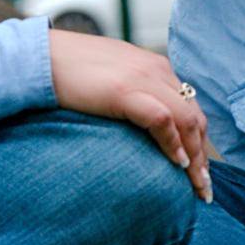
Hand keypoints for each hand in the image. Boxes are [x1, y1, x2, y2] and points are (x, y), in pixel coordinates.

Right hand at [48, 29, 212, 201]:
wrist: (41, 57)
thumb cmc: (71, 72)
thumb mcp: (112, 79)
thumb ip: (132, 93)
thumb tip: (141, 123)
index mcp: (154, 66)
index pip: (190, 107)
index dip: (198, 141)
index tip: (199, 170)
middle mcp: (155, 69)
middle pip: (194, 117)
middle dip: (203, 155)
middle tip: (203, 187)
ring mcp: (142, 78)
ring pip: (186, 120)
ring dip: (196, 157)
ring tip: (196, 186)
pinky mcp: (124, 90)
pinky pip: (162, 119)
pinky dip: (174, 143)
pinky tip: (178, 164)